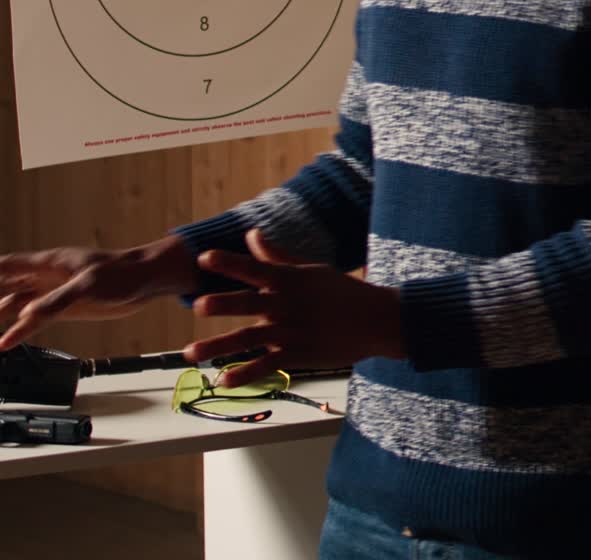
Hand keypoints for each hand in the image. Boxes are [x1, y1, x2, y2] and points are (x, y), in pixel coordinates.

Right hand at [0, 236, 197, 349]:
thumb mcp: (87, 286)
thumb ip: (56, 300)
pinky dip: (18, 329)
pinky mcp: (65, 307)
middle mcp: (46, 276)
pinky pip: (34, 319)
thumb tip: (25, 314)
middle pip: (7, 285)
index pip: (7, 266)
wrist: (145, 281)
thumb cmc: (121, 273)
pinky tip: (6, 341)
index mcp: (49, 263)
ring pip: (17, 303)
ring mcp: (54, 292)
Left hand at [184, 229, 405, 384]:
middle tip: (198, 305)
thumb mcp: (308, 269)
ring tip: (191, 353)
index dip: (228, 262)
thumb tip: (251, 234)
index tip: (203, 258)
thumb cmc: (340, 290)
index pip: (253, 268)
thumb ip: (275, 255)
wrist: (374, 320)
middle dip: (223, 304)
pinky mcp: (297, 355)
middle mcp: (286, 304)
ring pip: (249, 339)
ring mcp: (290, 332)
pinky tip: (223, 381)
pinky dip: (244, 375)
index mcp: (288, 280)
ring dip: (219, 346)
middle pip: (249, 303)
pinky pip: (265, 366)